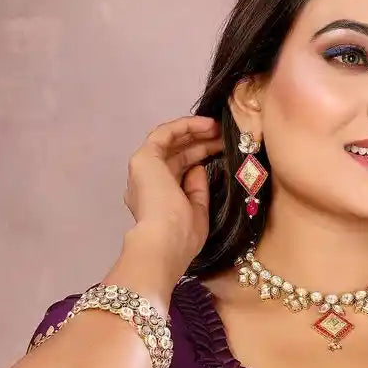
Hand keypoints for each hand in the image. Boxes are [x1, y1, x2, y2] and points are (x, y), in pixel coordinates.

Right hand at [123, 115, 223, 273]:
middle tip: (224, 136)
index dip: (201, 158)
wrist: (163, 243)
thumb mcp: (197, 213)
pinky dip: (185, 126)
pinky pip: (164, 134)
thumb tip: (199, 168)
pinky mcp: (143, 158)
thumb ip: (198, 191)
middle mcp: (147, 182)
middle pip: (176, 155)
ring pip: (170, 142)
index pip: (180, 171)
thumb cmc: (181, 237)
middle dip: (201, 144)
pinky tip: (206, 124)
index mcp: (158, 199)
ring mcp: (144, 170)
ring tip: (218, 127)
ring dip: (194, 132)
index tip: (222, 151)